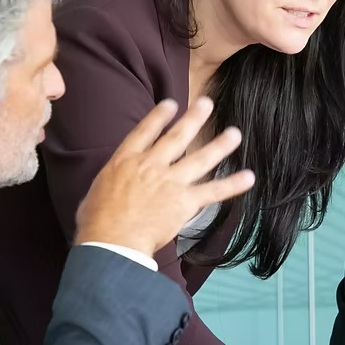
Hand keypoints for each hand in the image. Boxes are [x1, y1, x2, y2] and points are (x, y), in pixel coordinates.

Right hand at [76, 97, 254, 257]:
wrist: (112, 240)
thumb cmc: (96, 222)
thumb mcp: (96, 192)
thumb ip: (111, 183)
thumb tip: (111, 189)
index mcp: (125, 161)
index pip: (145, 131)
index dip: (159, 116)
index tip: (171, 104)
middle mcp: (151, 165)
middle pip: (177, 137)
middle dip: (194, 118)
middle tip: (207, 103)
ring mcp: (170, 182)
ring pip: (200, 159)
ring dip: (219, 145)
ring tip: (234, 133)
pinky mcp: (184, 202)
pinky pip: (213, 191)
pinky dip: (232, 185)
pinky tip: (248, 178)